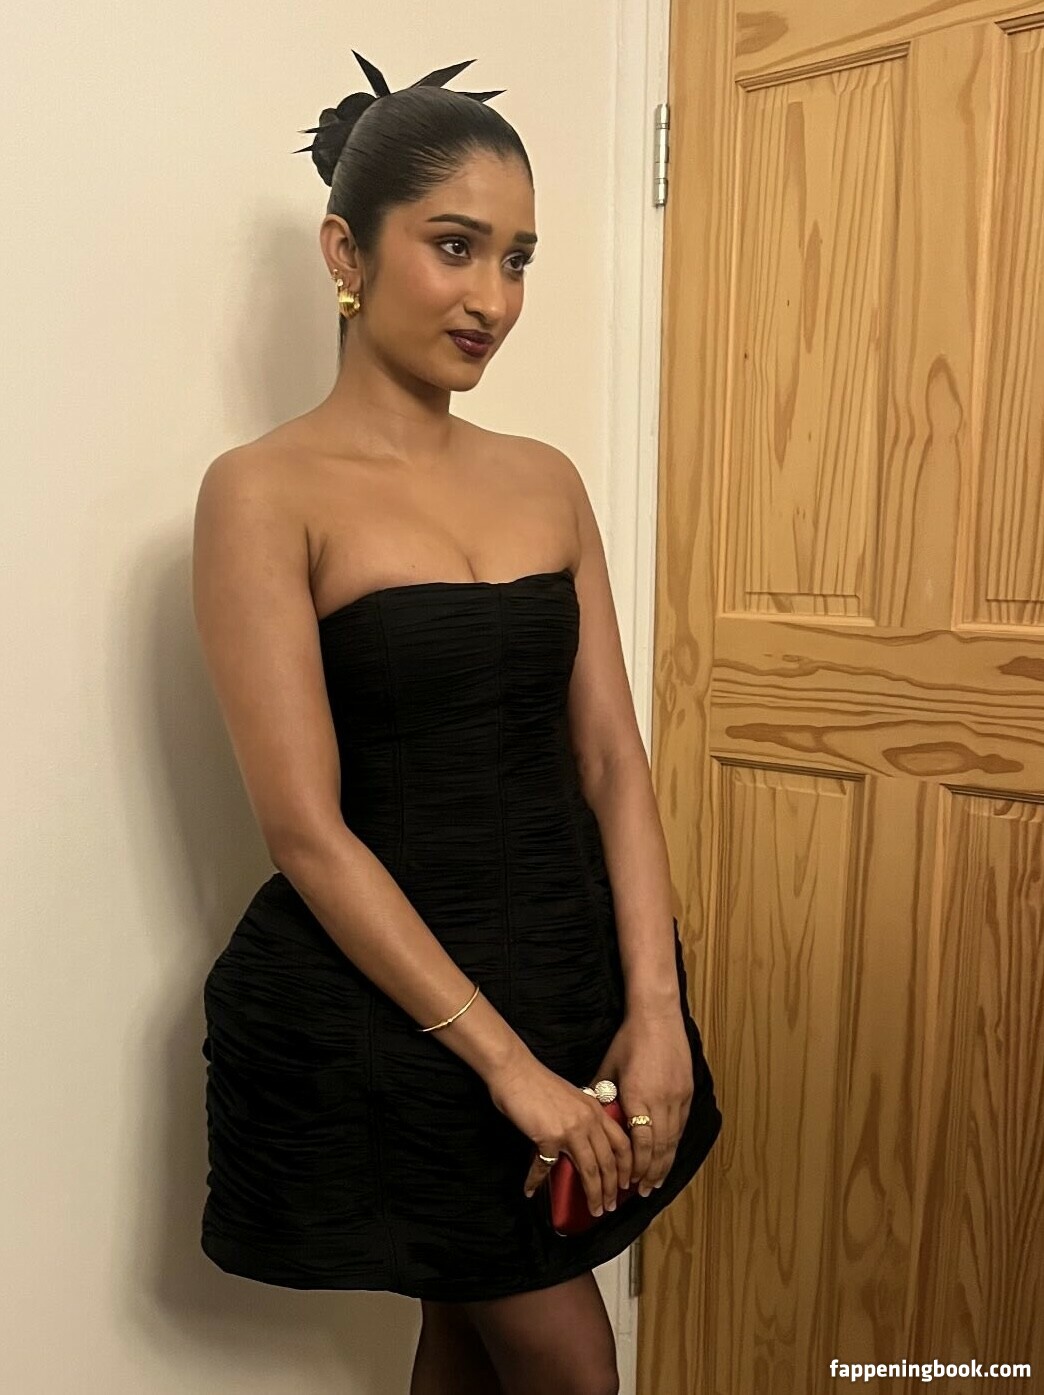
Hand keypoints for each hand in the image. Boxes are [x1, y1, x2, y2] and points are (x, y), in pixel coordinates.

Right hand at [485, 1050, 633, 1216]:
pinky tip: (530, 1190)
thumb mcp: (572, 1097)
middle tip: (610, 1206)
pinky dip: (536, 1181)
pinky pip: (545, 1167)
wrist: (515, 1071)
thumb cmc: (538, 1082)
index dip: (627, 1168)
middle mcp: (589, 1121)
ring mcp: (571, 1130)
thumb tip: (584, 1142)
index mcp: (595, 1110)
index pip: (622, 1144)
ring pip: (590, 1171)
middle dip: (612, 1189)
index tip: (626, 1184)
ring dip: (593, 1194)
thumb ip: (582, 1117)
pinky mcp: (549, 1137)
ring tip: (593, 1210)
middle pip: (609, 1162)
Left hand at [592, 1007, 691, 1195]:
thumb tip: (590, 1114)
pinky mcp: (687, 1092)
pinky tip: (669, 1155)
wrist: (658, 1018)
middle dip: (650, 1174)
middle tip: (642, 1193)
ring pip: (673, 1140)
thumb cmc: (629, 1040)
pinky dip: (675, 1144)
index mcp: (638, 1097)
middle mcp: (661, 1101)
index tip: (627, 1181)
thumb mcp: (609, 1067)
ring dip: (664, 1164)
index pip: (640, 1143)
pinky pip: (682, 1126)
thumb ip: (601, 1094)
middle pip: (659, 1148)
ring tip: (656, 1183)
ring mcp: (678, 1097)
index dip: (634, 1166)